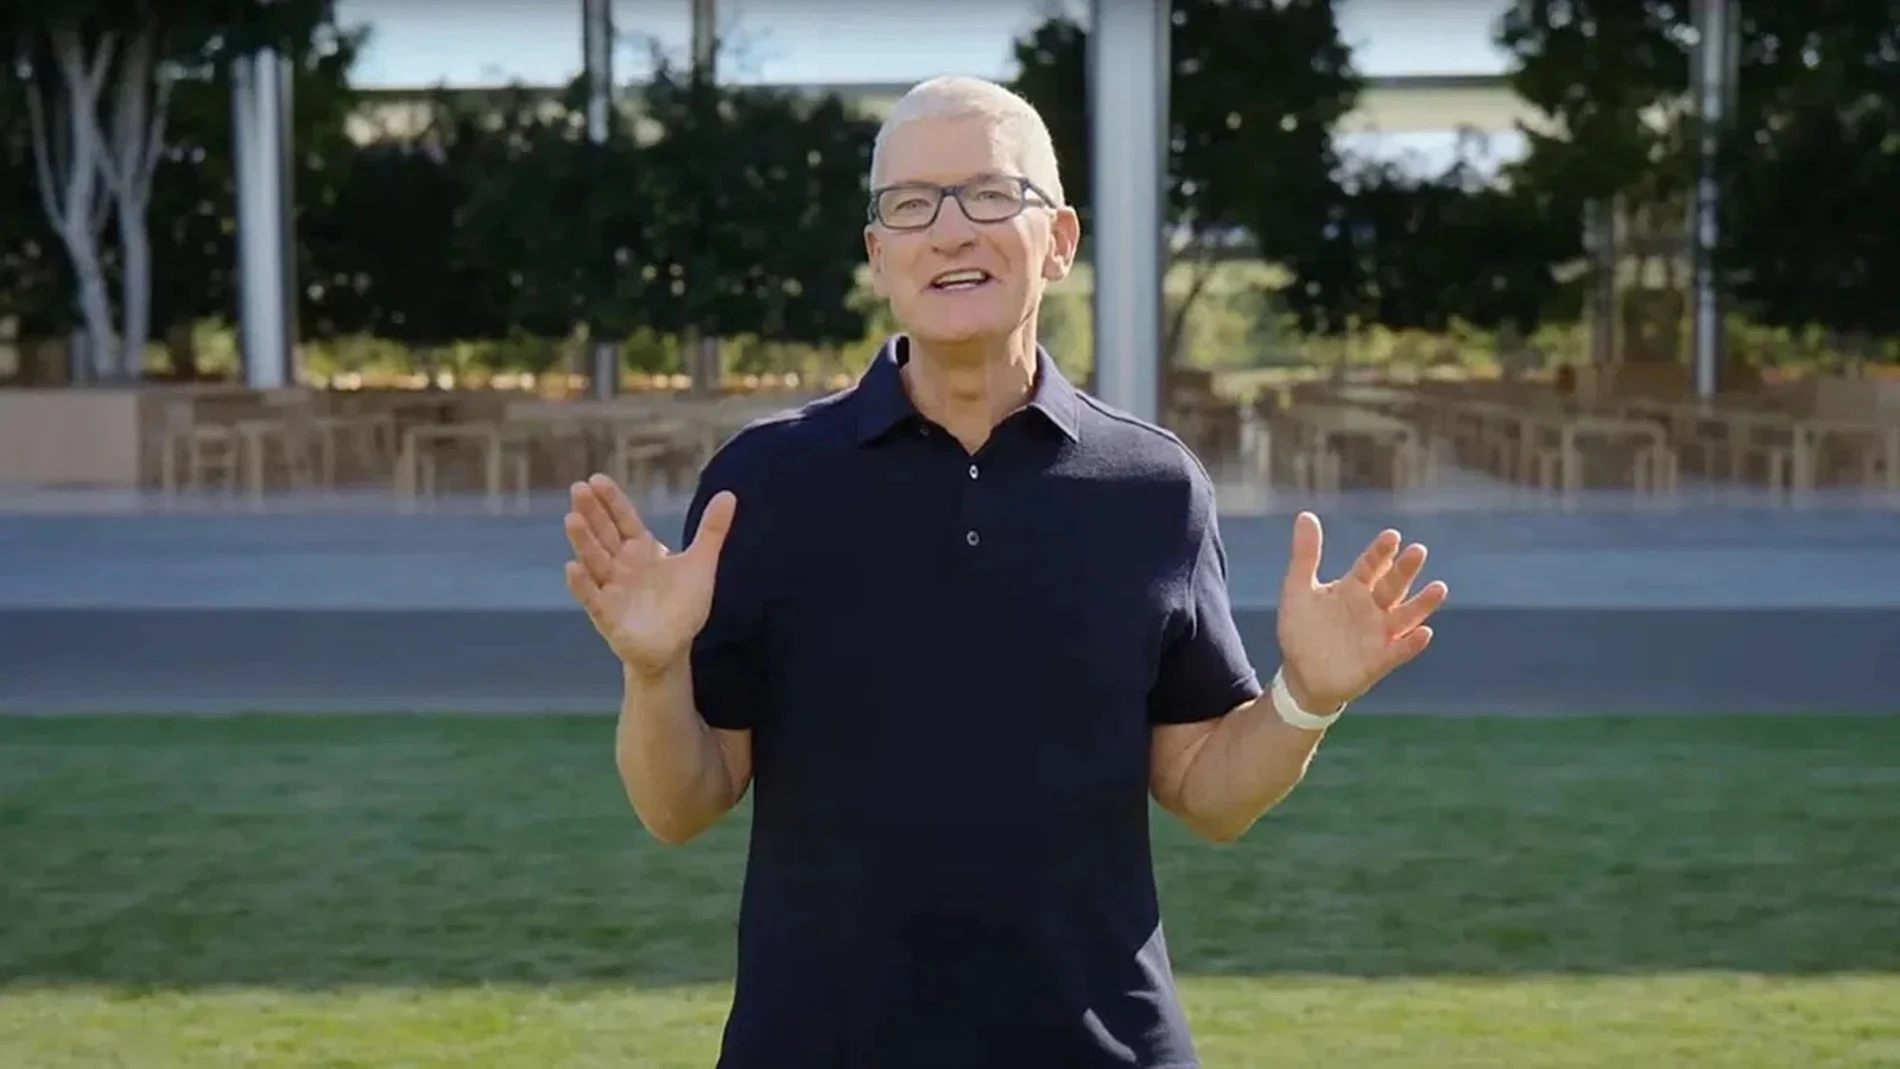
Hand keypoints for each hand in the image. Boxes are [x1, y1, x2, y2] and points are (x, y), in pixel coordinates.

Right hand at [562, 473, 735, 674]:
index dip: (611, 501)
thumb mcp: (700, 563)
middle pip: (604, 534)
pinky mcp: (607, 615)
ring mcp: (611, 589)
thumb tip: (729, 495)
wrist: (673, 646)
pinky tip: (573, 567)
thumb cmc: (682, 604)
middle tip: (578, 488)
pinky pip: (592, 597)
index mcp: (640, 549)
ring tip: (572, 519)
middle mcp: (621, 565)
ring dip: (583, 541)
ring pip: (594, 561)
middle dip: (591, 513)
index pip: (624, 519)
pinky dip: (582, 584)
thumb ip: (712, 530)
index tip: (597, 479)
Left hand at [1276, 512, 1446, 712]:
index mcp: (1353, 588)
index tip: (1392, 536)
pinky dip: (1412, 643)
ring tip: (1439, 588)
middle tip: (1418, 550)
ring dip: (1422, 603)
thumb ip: (1305, 555)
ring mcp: (1378, 634)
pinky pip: (1399, 650)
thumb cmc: (1302, 631)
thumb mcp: (1298, 590)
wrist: (1302, 676)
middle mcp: (1371, 608)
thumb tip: (1306, 514)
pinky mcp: (1380, 660)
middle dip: (1405, 570)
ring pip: (1405, 616)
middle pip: (1392, 585)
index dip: (1381, 552)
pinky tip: (1425, 633)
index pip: (1370, 565)